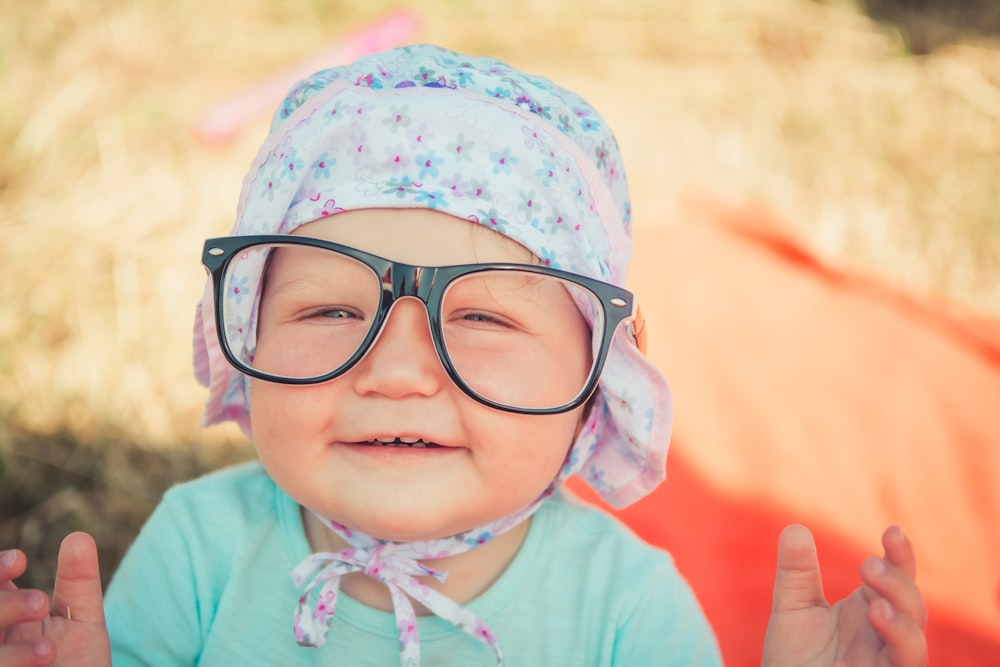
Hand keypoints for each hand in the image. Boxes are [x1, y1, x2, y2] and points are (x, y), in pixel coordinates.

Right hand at [0, 533, 110, 666]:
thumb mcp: (83, 621)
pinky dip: (13, 662)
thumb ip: (79, 582)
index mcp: (8, 617)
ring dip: (9, 647)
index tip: (18, 561)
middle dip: (3, 605)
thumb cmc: (78, 665)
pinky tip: (43, 661)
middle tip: (39, 603)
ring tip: (48, 651)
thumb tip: (78, 537)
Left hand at [762, 524, 926, 666]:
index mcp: (869, 611)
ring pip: (914, 648)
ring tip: (874, 607)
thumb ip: (796, 573)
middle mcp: (884, 639)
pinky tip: (870, 636)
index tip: (892, 532)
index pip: (897, 579)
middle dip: (897, 585)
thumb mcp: (793, 609)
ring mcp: (884, 666)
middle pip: (912, 609)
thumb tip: (794, 528)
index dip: (901, 556)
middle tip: (868, 567)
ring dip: (901, 624)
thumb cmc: (795, 658)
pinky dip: (894, 654)